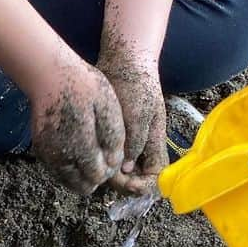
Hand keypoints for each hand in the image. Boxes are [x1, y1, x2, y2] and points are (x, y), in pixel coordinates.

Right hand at [29, 57, 125, 195]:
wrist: (49, 75)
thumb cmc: (83, 87)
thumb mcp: (109, 107)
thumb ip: (114, 139)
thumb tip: (114, 164)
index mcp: (79, 145)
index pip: (98, 176)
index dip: (108, 170)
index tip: (111, 156)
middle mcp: (60, 156)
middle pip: (82, 186)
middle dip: (95, 177)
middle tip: (101, 158)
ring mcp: (47, 156)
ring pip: (69, 182)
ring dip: (81, 175)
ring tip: (89, 154)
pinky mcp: (40, 152)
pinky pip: (58, 172)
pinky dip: (69, 168)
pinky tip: (76, 153)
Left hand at [97, 42, 166, 194]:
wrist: (124, 61)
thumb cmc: (135, 85)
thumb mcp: (138, 114)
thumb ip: (136, 142)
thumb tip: (128, 169)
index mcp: (154, 142)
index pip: (155, 175)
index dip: (144, 185)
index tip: (129, 183)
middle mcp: (142, 147)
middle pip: (136, 178)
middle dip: (123, 183)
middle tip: (106, 176)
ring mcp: (129, 143)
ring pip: (121, 171)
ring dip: (110, 175)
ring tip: (96, 169)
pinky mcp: (114, 137)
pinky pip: (110, 159)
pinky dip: (103, 163)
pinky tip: (92, 160)